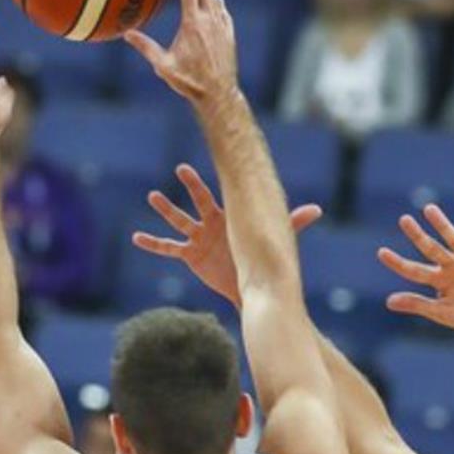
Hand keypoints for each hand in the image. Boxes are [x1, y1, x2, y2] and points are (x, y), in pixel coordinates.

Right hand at [124, 0, 236, 104]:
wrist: (218, 95)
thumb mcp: (164, 66)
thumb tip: (126, 34)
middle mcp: (210, 21)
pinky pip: (224, 13)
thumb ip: (146, 47)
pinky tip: (216, 0)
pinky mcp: (229, 36)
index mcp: (193, 24)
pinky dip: (218, 3)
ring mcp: (222, 28)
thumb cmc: (190, 82)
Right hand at [132, 163, 322, 306]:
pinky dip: (153, 243)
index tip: (183, 168)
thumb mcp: (276, 238)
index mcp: (226, 216)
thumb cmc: (261, 256)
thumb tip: (317, 208)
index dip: (197, 183)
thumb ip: (293, 222)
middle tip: (178, 170)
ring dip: (165, 210)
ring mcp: (198, 238)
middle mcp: (210, 223)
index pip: (210, 195)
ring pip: (178, 221)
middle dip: (185, 188)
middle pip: (194, 202)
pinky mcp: (191, 256)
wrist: (252, 285)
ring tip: (152, 197)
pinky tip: (136, 238)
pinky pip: (168, 248)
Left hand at [379, 200, 453, 337]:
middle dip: (418, 236)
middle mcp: (453, 266)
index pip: (414, 270)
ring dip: (443, 226)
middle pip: (432, 249)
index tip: (381, 252)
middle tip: (404, 220)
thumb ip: (418, 304)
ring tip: (429, 210)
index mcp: (439, 280)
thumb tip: (388, 302)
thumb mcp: (442, 313)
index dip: (398, 263)